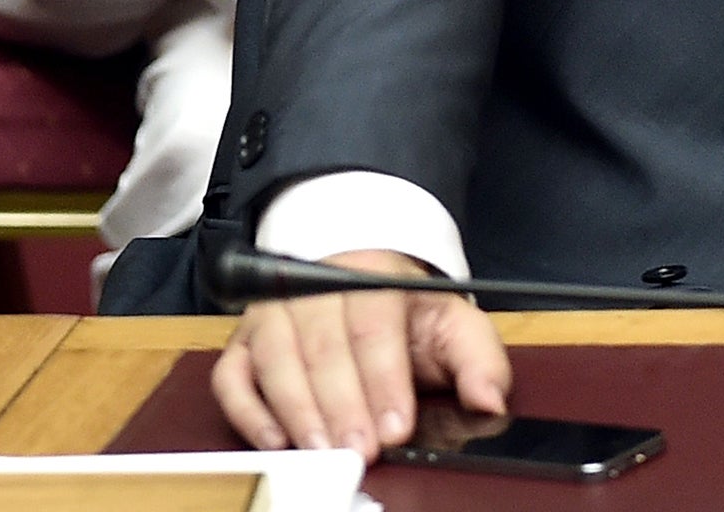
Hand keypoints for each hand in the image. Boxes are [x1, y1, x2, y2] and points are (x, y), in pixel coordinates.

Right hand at [211, 248, 510, 463]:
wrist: (366, 283)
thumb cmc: (409, 314)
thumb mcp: (455, 325)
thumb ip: (479, 361)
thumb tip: (491, 401)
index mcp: (376, 274)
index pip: (375, 325)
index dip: (384, 379)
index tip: (396, 426)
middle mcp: (317, 287)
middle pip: (324, 346)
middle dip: (342, 405)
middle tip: (359, 450)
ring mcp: (275, 313)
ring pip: (277, 359)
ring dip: (298, 411)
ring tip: (323, 450)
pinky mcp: (244, 343)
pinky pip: (232, 376)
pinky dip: (248, 410)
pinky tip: (277, 439)